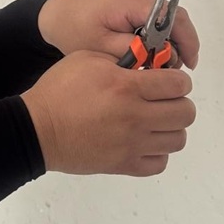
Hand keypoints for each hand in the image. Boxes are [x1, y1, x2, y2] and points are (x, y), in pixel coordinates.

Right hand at [20, 52, 195, 176]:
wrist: (38, 129)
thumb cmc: (59, 90)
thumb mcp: (87, 58)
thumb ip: (121, 59)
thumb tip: (145, 67)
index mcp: (127, 87)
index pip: (179, 84)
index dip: (178, 80)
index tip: (168, 81)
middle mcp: (136, 117)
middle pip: (185, 113)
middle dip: (179, 102)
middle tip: (163, 100)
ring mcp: (132, 144)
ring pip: (178, 139)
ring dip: (170, 128)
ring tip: (154, 121)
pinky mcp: (124, 165)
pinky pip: (160, 163)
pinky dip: (157, 152)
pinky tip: (144, 141)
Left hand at [38, 0, 199, 68]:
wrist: (56, 16)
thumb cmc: (73, 29)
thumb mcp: (103, 47)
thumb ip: (135, 51)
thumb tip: (163, 57)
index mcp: (130, 1)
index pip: (172, 17)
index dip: (185, 41)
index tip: (188, 63)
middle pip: (174, 16)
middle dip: (180, 43)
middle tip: (176, 70)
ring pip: (168, 16)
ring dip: (170, 40)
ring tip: (162, 64)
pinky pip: (156, 15)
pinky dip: (159, 33)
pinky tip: (153, 52)